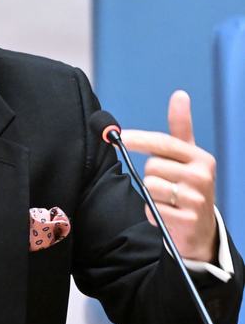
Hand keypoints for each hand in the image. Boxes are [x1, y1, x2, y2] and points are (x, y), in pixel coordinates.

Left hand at [119, 90, 218, 261]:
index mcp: (201, 158)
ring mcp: (197, 199)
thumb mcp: (187, 156)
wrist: (201, 228)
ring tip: (167, 200)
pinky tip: (168, 214)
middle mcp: (202, 176)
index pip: (164, 143)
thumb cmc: (188, 185)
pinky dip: (154, 212)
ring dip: (152, 195)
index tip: (120, 137)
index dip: (140, 140)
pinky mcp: (188, 220)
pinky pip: (153, 209)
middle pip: (152, 166)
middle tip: (166, 185)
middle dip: (151, 175)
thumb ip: (180, 127)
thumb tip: (180, 94)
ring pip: (150, 186)